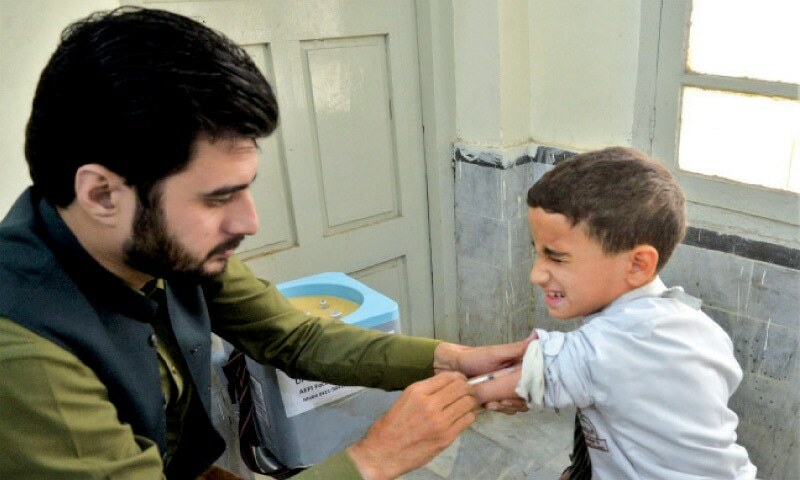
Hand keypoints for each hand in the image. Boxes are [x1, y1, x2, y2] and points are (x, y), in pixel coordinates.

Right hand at [346, 372, 476, 479]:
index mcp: (418, 391)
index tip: (461, 381)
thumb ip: (427, 390)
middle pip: (461, 388)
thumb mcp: (406, 398)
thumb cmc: (392, 424)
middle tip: (468, 392)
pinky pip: (467, 419)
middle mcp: (430, 404)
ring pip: (467, 403)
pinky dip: (468, 415)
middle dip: (467, 388)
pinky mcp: (446, 437)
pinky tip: (463, 417)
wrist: (384, 451)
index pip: (449, 377)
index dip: (459, 377)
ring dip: (470, 401)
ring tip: (467, 404)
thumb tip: (449, 384)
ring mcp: (440, 421)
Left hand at [434, 341, 529, 413]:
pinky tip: (488, 406)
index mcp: (518, 366)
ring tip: (491, 404)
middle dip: (516, 401)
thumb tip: (537, 336)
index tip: (519, 393)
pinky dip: (498, 409)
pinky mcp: (496, 398)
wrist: (451, 367)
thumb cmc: (474, 357)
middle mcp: (515, 378)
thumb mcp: (495, 353)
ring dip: (506, 406)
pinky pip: (505, 409)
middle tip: (501, 401)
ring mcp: (505, 389)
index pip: (535, 380)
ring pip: (517, 404)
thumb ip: (516, 349)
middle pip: (527, 396)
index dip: (531, 389)